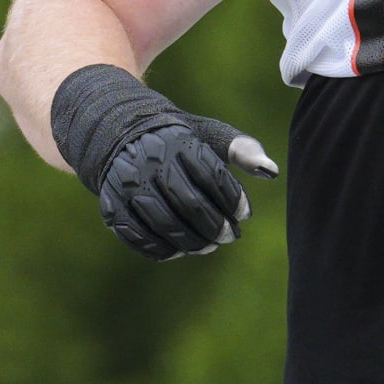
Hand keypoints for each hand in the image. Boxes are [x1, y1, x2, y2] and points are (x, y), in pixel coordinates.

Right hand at [51, 64, 278, 260]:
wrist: (118, 132)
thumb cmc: (176, 138)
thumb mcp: (207, 134)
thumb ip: (241, 149)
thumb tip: (271, 171)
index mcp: (179, 141)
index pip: (212, 177)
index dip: (232, 200)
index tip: (244, 215)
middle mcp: (151, 162)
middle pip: (189, 204)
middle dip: (214, 226)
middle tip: (229, 237)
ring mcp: (128, 185)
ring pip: (164, 224)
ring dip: (191, 243)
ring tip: (208, 247)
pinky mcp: (111, 205)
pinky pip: (136, 236)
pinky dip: (160, 249)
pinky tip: (178, 251)